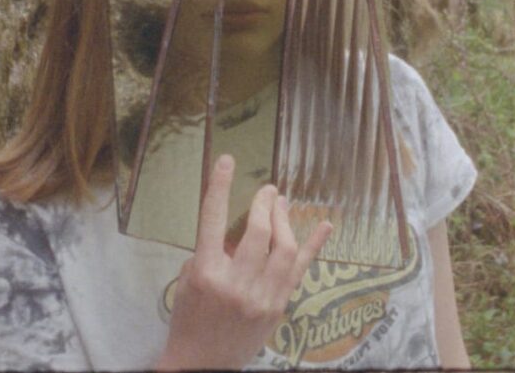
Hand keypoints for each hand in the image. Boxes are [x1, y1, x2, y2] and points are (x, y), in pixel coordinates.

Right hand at [156, 154, 332, 370]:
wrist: (202, 364)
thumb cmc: (189, 317)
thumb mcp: (189, 279)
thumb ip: (210, 250)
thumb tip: (236, 224)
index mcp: (206, 273)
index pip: (211, 220)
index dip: (219, 187)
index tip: (227, 161)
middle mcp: (236, 283)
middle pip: (258, 232)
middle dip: (264, 204)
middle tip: (267, 189)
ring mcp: (261, 296)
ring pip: (283, 247)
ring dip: (284, 219)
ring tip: (281, 203)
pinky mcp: (278, 306)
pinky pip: (300, 269)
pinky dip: (314, 245)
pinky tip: (325, 225)